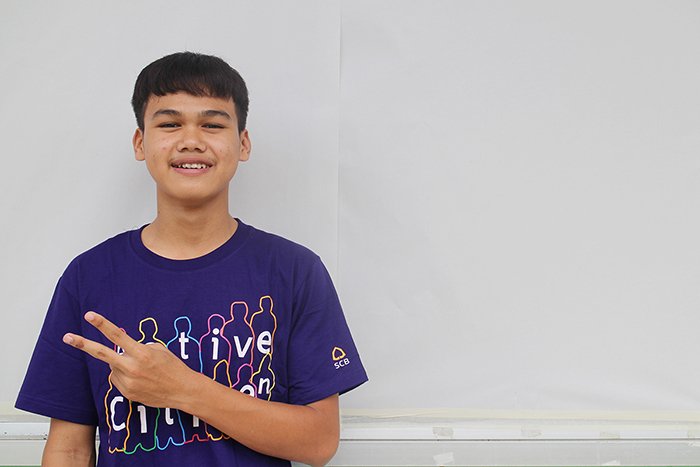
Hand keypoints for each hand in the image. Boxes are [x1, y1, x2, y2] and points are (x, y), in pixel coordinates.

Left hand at [63, 311, 195, 407]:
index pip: (117, 336)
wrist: (182, 390)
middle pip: (102, 353)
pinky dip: (126, 376)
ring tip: (142, 370)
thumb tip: (120, 348)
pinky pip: (118, 380)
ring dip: (121, 365)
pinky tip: (141, 379)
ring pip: (113, 368)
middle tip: (67, 337)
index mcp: (142, 353)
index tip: (90, 316)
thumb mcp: (159, 350)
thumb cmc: (173, 367)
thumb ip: (138, 347)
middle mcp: (132, 368)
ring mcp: (128, 382)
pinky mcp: (127, 393)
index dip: (102, 324)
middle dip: (83, 344)